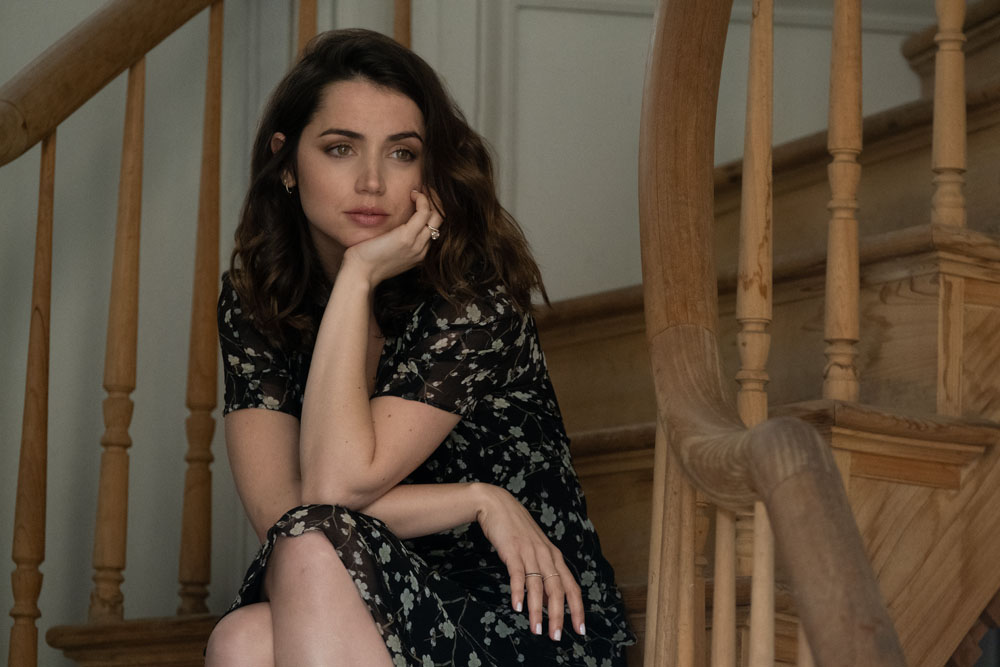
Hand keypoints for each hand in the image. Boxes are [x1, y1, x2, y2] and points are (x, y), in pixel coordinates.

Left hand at [342, 190, 443, 284]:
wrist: (360, 272)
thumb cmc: (368, 262)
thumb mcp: (387, 252)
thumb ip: (396, 242)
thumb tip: (394, 228)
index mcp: (419, 253)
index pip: (434, 229)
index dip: (432, 211)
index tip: (422, 199)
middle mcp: (422, 249)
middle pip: (439, 221)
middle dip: (436, 203)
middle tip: (425, 190)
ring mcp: (417, 243)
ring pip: (436, 216)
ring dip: (431, 198)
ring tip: (419, 190)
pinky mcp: (407, 236)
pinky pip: (424, 212)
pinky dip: (422, 199)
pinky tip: (413, 194)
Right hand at [473, 483, 585, 640]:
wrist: (497, 505)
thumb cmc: (516, 529)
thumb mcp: (535, 550)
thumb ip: (543, 572)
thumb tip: (548, 600)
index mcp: (554, 556)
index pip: (571, 586)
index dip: (577, 608)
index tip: (580, 629)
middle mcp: (546, 555)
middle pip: (557, 589)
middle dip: (559, 616)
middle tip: (556, 637)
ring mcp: (529, 552)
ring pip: (538, 586)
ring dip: (538, 610)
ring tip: (537, 630)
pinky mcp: (513, 550)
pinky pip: (518, 575)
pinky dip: (519, 592)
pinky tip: (518, 607)